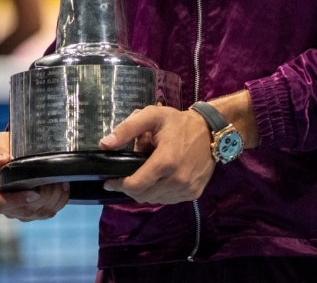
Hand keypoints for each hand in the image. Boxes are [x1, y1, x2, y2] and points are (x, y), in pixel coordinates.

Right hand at [0, 131, 69, 220]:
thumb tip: (0, 162)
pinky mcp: (32, 213)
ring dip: (54, 197)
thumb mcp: (1, 143)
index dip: (16, 201)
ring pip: (39, 213)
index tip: (34, 193)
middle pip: (24, 210)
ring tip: (60, 180)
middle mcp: (4, 205)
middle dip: (44, 196)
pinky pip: (48, 213)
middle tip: (54, 179)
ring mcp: (18, 211)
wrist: (16, 155)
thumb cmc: (6, 149)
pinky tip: (63, 187)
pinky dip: (59, 201)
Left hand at [99, 105, 214, 203]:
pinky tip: (158, 180)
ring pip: (155, 200)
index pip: (135, 185)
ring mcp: (187, 189)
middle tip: (125, 176)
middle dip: (130, 187)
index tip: (109, 180)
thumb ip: (127, 129)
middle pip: (143, 195)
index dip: (118, 184)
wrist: (211, 131)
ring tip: (145, 175)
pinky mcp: (193, 193)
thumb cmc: (179, 123)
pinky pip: (168, 200)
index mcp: (165, 162)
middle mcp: (177, 180)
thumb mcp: (152, 116)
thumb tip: (105, 145)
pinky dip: (159, 193)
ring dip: (145, 191)